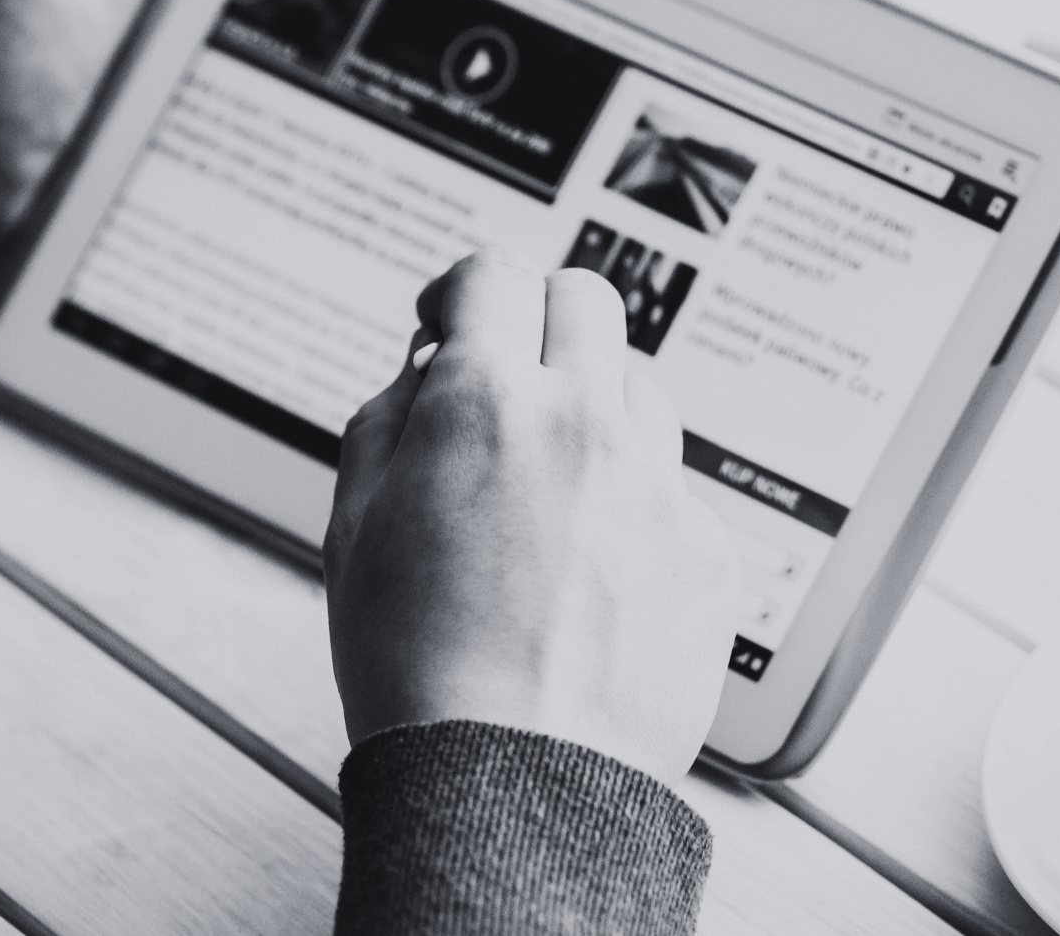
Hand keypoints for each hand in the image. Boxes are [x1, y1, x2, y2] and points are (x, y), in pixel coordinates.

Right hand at [324, 250, 740, 784]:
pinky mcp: (706, 548)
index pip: (494, 274)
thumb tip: (428, 366)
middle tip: (511, 372)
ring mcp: (658, 484)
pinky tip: (594, 569)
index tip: (454, 318)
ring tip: (550, 488)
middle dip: (540, 319)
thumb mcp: (352, 526)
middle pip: (587, 300)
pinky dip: (634, 506)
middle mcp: (584, 423)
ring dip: (594, 409)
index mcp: (486, 404)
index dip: (465, 288)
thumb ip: (387, 418)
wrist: (515, 784)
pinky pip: (674, 489)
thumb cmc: (419, 668)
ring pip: (639, 389)